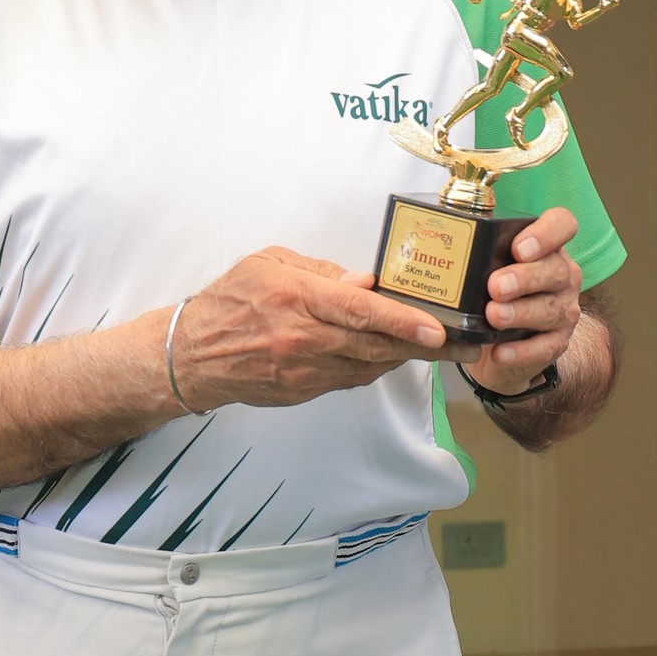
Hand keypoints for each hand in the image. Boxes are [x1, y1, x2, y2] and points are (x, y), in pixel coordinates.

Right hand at [171, 247, 446, 409]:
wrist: (192, 356)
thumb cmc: (230, 302)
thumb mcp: (269, 264)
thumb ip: (320, 272)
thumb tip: (365, 282)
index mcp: (296, 299)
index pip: (360, 312)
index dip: (403, 321)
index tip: (437, 328)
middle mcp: (303, 339)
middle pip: (376, 345)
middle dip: (426, 346)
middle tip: (464, 344)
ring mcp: (304, 371)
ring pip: (369, 366)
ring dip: (406, 356)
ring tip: (441, 348)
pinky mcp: (303, 391)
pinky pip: (351, 379)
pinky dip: (376, 366)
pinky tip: (395, 354)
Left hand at [458, 208, 581, 394]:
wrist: (494, 346)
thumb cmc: (490, 296)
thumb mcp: (485, 269)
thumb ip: (477, 253)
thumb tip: (445, 237)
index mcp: (547, 248)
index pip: (562, 225)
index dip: (546, 233)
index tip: (518, 248)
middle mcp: (561, 276)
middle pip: (555, 270)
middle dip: (524, 278)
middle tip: (495, 286)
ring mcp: (563, 310)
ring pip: (550, 309)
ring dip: (521, 313)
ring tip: (494, 316)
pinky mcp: (557, 342)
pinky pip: (544, 347)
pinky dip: (520, 351)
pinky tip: (499, 351)